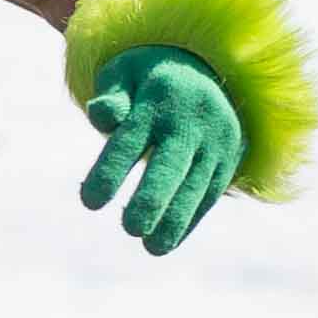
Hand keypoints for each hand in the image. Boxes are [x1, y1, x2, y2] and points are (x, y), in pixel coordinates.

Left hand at [77, 44, 244, 254]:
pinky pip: (208, 195)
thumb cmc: (149, 80)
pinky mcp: (228, 161)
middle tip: (129, 227)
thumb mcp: (126, 73)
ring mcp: (214, 142)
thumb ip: (111, 96)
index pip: (130, 140)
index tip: (89, 201)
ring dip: (174, 219)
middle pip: (170, 165)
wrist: (208, 70)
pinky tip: (167, 243)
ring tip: (151, 247)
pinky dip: (189, 221)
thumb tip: (101, 116)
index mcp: (158, 98)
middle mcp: (190, 122)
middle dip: (152, 199)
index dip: (110, 171)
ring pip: (195, 186)